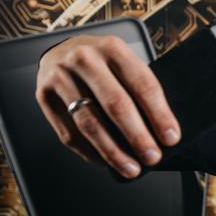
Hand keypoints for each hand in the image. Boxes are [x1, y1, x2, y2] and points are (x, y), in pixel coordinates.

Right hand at [34, 34, 181, 177]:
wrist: (59, 51)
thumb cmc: (100, 62)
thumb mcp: (123, 62)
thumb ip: (139, 88)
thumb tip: (161, 132)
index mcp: (112, 48)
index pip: (142, 84)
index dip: (159, 114)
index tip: (171, 138)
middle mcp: (85, 59)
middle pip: (115, 104)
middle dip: (138, 136)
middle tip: (152, 156)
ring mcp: (60, 77)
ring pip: (90, 123)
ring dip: (113, 152)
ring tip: (131, 168)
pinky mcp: (44, 97)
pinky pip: (70, 134)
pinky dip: (91, 153)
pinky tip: (106, 161)